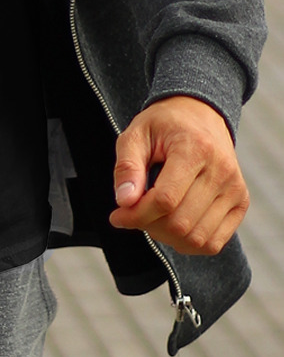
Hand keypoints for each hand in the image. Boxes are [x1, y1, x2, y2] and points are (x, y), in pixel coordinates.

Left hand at [109, 95, 248, 255]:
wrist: (199, 113)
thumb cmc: (163, 124)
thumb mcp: (135, 134)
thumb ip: (127, 166)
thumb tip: (124, 201)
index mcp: (195, 148)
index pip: (165, 199)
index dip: (137, 214)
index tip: (117, 215)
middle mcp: (221, 170)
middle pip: (180, 222)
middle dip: (148, 225)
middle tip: (132, 213)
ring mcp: (235, 189)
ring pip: (197, 238)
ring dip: (166, 236)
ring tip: (151, 216)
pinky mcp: (240, 202)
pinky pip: (214, 242)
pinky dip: (188, 243)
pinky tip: (170, 224)